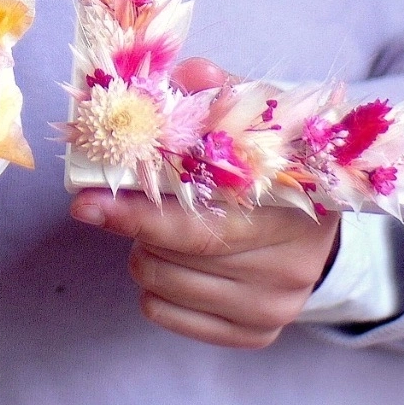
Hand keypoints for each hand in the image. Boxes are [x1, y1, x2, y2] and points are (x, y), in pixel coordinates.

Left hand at [70, 59, 340, 348]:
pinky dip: (155, 288)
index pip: (195, 225)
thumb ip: (221, 91)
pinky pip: (168, 316)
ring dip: (144, 253)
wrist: (318, 218)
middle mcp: (288, 268)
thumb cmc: (274, 160)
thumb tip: (189, 71)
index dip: (134, 214)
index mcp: (288, 209)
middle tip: (117, 201)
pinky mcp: (257, 333)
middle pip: (174, 259)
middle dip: (132, 228)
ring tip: (161, 224)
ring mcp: (273, 306)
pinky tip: (171, 258)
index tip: (84, 202)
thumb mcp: (257, 117)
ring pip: (163, 288)